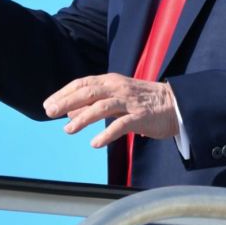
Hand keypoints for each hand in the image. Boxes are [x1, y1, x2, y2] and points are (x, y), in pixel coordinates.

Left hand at [44, 74, 178, 147]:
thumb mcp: (116, 99)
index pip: (83, 83)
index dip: (64, 93)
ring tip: (68, 130)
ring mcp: (130, 102)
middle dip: (67, 102)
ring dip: (83, 118)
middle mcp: (119, 88)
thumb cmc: (144, 102)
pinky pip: (121, 124)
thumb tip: (69, 113)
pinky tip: (94, 143)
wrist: (177, 104)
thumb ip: (93, 105)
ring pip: (102, 107)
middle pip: (88, 92)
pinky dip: (107, 133)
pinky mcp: (141, 116)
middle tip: (50, 113)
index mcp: (112, 81)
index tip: (48, 104)